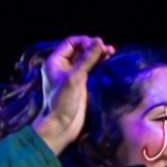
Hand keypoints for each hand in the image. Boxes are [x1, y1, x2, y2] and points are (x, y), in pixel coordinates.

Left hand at [28, 34, 114, 154]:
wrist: (61, 125)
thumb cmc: (62, 102)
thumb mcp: (74, 78)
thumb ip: (86, 60)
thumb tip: (98, 42)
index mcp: (55, 62)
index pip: (71, 42)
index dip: (85, 41)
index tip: (98, 44)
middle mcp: (62, 66)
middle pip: (80, 49)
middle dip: (94, 47)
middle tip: (108, 49)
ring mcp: (72, 74)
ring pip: (87, 58)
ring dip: (98, 54)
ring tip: (112, 52)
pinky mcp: (81, 83)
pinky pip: (91, 68)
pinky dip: (99, 63)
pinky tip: (108, 61)